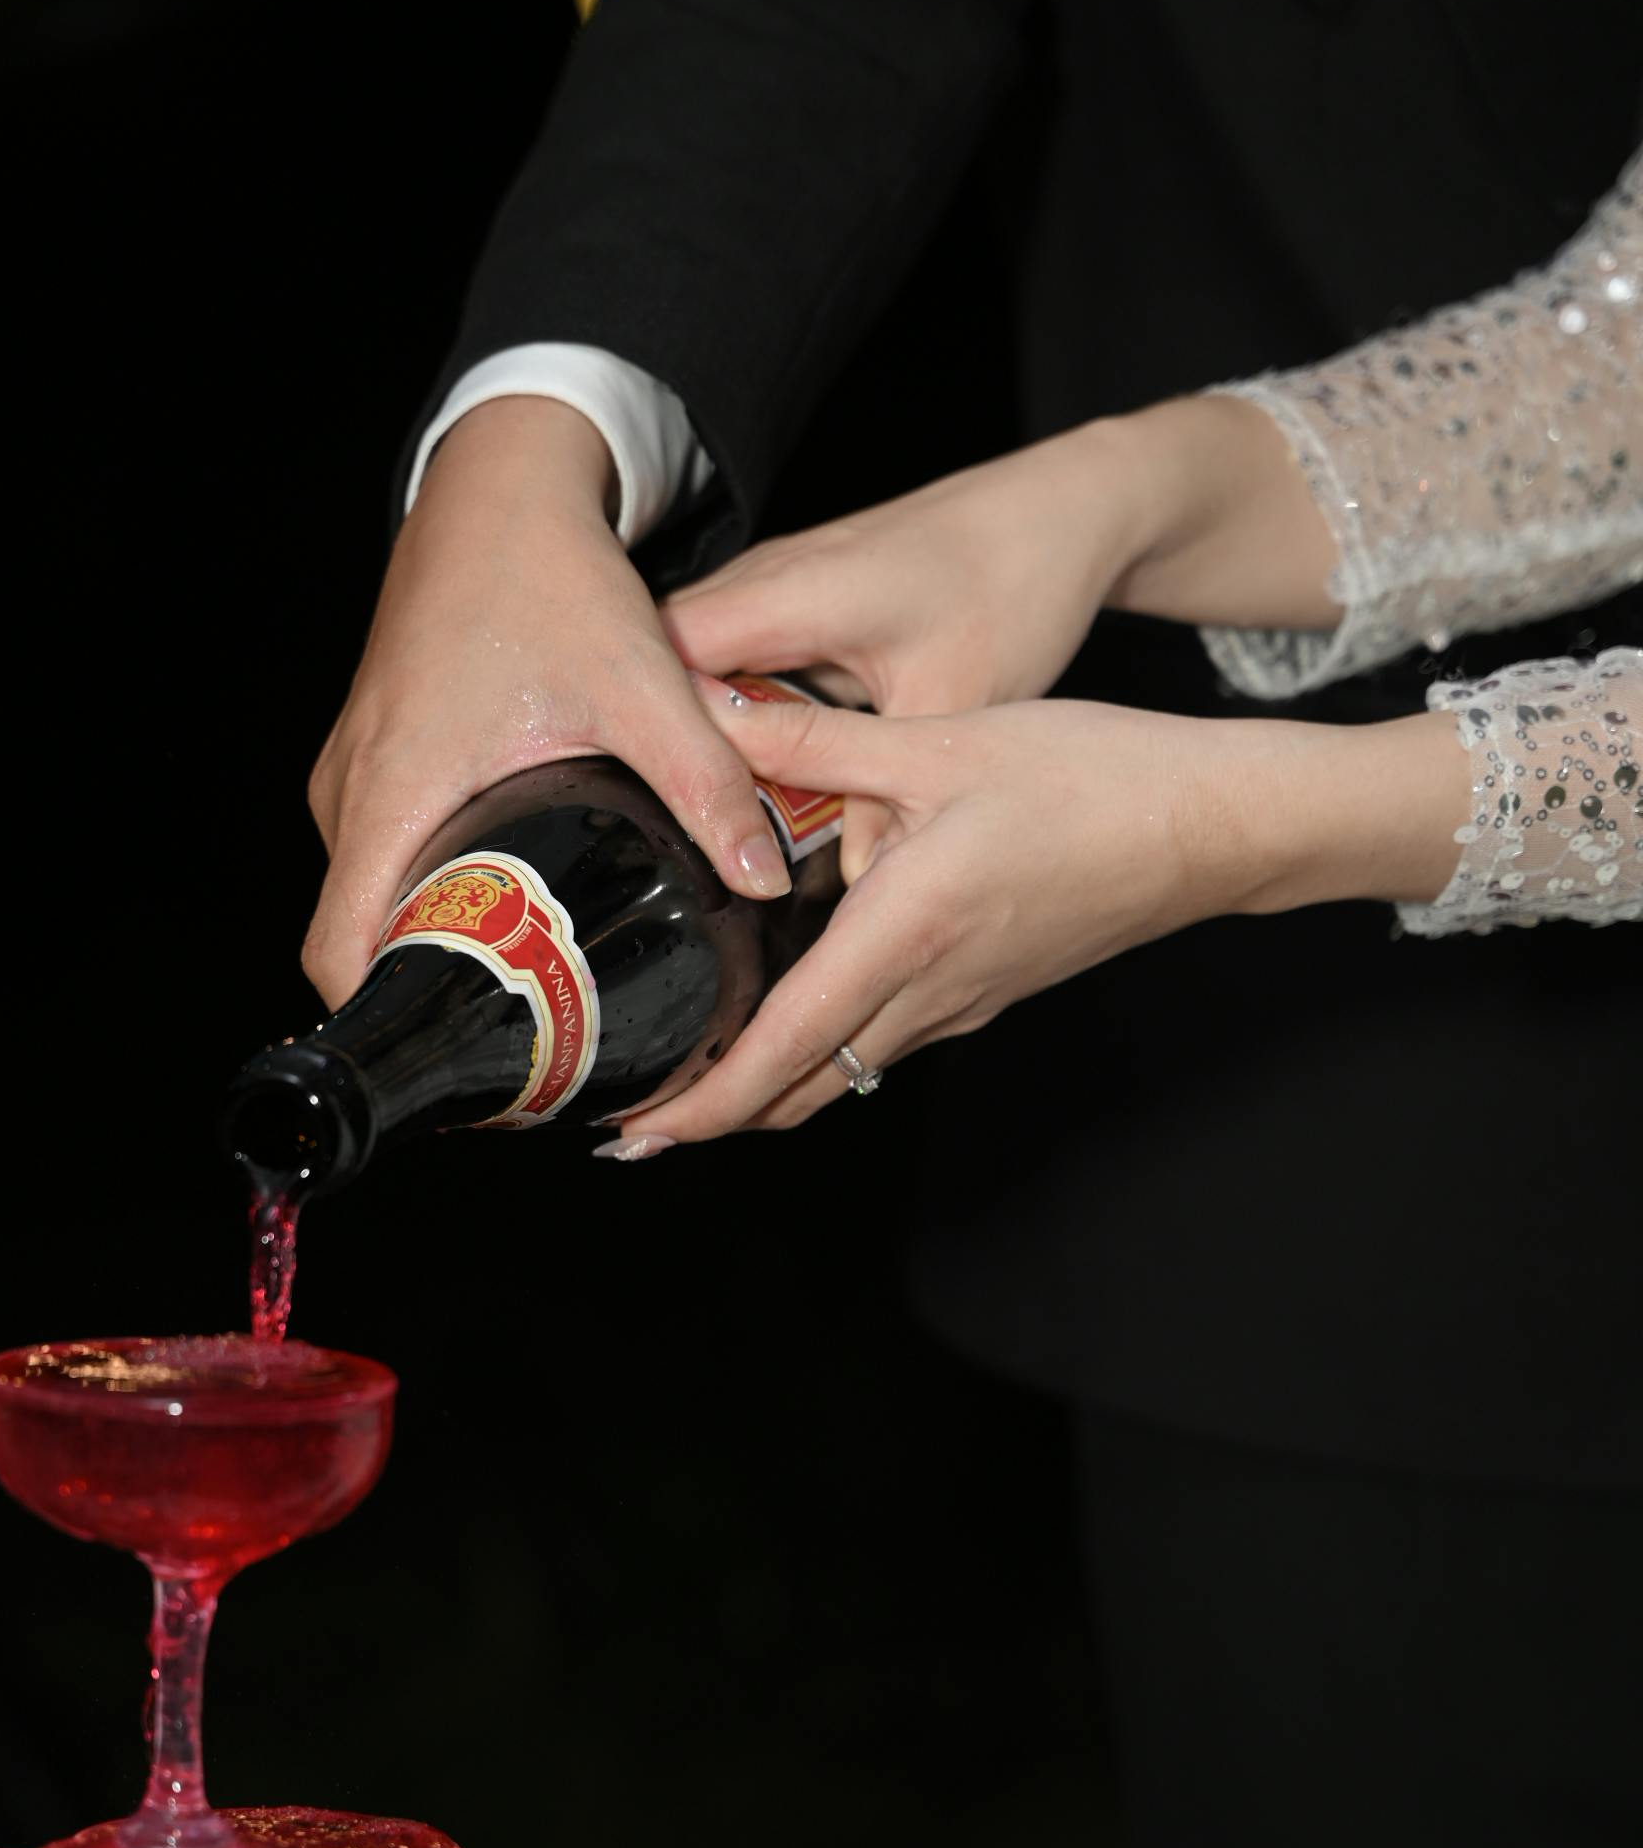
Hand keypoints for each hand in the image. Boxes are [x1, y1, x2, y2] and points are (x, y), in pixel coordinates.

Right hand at [304, 398, 790, 1006]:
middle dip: (433, 997)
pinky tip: (508, 907)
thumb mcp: (640, 682)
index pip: (343, 951)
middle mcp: (353, 792)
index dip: (394, 1023)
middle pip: (360, 938)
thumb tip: (767, 882)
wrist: (499, 486)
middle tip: (524, 1044)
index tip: (466, 1062)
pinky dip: (429, 891)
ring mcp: (354, 772)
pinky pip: (382, 852)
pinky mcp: (372, 755)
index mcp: (394, 789)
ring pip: (371, 896)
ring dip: (434, 943)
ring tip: (524, 989)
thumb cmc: (547, 573)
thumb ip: (707, 783)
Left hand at [610, 683, 1464, 1145]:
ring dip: (766, 1088)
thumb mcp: (944, 738)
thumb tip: (707, 714)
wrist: (1216, 822)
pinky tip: (788, 1020)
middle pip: (801, 1087)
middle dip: (714, 1117)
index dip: (703, 1104)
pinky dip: (822, 1051)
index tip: (637, 1133)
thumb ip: (814, 741)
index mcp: (906, 932)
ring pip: (843, 1071)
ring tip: (692, 1081)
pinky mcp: (987, 991)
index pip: (781, 1049)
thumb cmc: (1096, 774)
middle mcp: (931, 989)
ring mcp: (964, 1001)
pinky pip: (886, 1039)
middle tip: (632, 1128)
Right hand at [659, 399, 1340, 880]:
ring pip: (695, 675)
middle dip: (653, 757)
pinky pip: (734, 668)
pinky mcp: (795, 604)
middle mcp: (759, 584)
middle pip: (662, 677)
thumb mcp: (951, 701)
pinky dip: (732, 724)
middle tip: (652, 848)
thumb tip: (852, 896)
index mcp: (780, 597)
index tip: (638, 825)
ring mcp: (773, 590)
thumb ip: (887, 799)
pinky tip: (748, 787)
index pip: (660, 668)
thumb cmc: (1012, 579)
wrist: (1060, 509)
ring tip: (686, 831)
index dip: (642, 746)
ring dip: (692, 743)